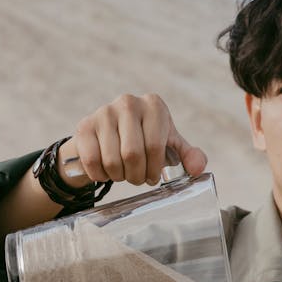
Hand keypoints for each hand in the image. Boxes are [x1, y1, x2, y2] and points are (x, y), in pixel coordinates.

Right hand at [65, 93, 206, 185]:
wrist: (108, 137)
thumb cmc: (145, 141)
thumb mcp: (170, 147)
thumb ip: (189, 157)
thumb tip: (198, 168)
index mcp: (154, 105)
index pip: (155, 146)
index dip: (154, 169)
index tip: (153, 176)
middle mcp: (128, 102)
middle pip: (132, 154)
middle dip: (136, 175)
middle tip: (137, 178)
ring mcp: (104, 112)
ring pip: (112, 160)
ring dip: (119, 176)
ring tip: (123, 173)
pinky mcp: (84, 126)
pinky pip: (92, 161)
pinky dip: (100, 174)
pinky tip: (105, 171)